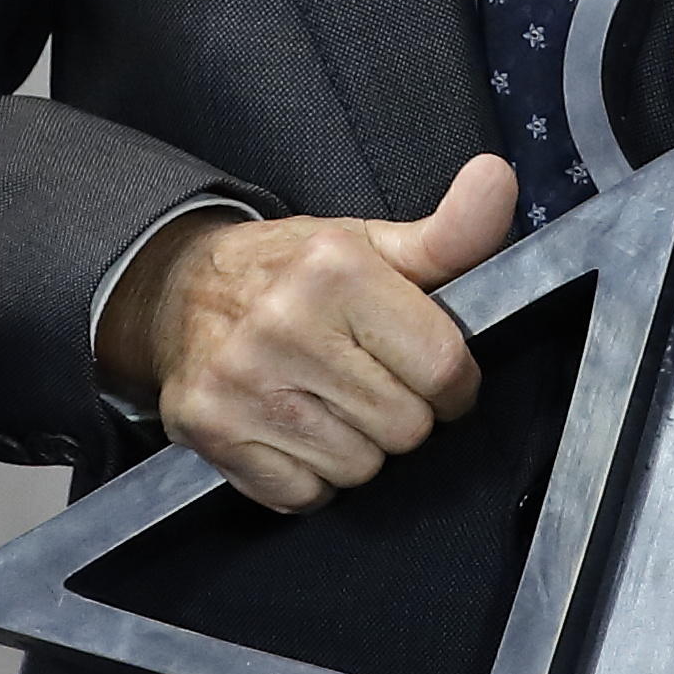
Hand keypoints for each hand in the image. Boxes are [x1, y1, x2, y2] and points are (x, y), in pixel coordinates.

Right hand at [104, 156, 516, 512]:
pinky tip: (291, 429)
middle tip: (366, 380)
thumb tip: (498, 178)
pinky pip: (304, 495)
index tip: (433, 374)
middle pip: (404, 428)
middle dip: (400, 412)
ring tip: (325, 401)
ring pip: (357, 469)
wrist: (174, 291)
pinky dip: (307, 476)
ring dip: (354, 447)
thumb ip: (451, 231)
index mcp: (336, 270)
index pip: (444, 369)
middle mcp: (284, 325)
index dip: (453, 384)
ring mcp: (242, 384)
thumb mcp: (370, 244)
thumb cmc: (292, 272)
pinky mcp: (212, 432)